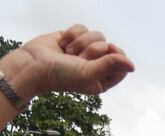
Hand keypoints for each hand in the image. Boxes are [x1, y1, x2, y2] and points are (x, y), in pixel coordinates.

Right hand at [12, 25, 133, 98]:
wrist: (32, 64)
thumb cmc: (60, 75)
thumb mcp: (88, 73)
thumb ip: (110, 66)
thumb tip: (132, 66)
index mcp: (102, 80)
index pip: (122, 65)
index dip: (117, 55)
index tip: (110, 51)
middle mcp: (95, 65)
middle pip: (110, 47)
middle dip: (95, 48)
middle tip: (79, 58)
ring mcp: (84, 51)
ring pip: (97, 35)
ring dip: (82, 42)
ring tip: (68, 52)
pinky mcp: (73, 38)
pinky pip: (83, 27)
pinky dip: (72, 33)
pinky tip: (62, 43)